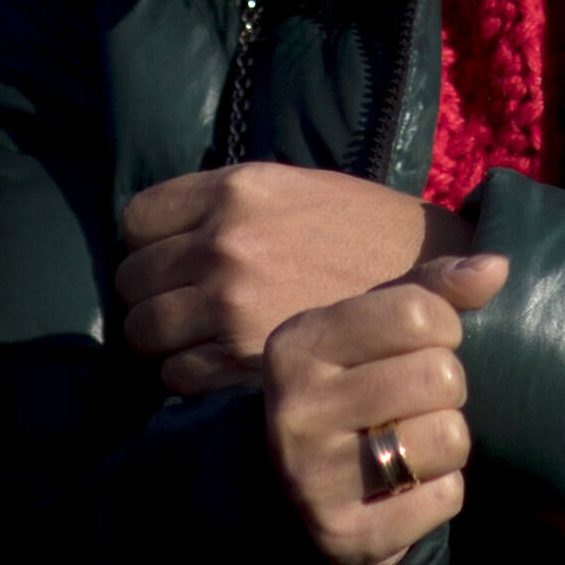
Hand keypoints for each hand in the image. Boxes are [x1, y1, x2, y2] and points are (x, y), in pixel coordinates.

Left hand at [115, 165, 468, 396]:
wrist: (432, 283)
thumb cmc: (363, 234)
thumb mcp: (296, 189)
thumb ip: (229, 204)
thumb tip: (165, 232)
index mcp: (238, 189)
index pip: (136, 219)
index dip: (148, 243)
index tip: (168, 258)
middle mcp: (226, 242)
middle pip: (132, 280)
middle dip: (151, 295)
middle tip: (182, 305)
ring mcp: (231, 302)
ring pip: (144, 332)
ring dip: (165, 340)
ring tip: (198, 339)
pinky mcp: (244, 358)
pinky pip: (176, 375)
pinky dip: (191, 376)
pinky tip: (222, 366)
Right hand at [266, 256, 505, 564]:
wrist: (303, 486)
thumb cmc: (355, 384)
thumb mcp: (377, 325)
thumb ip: (433, 289)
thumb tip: (496, 267)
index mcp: (299, 345)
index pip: (418, 313)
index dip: (444, 327)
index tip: (424, 343)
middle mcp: (297, 411)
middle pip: (441, 376)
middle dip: (447, 387)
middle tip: (414, 401)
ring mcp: (314, 479)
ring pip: (449, 438)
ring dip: (446, 441)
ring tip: (411, 442)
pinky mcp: (345, 535)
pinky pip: (446, 497)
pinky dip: (440, 492)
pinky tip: (406, 486)